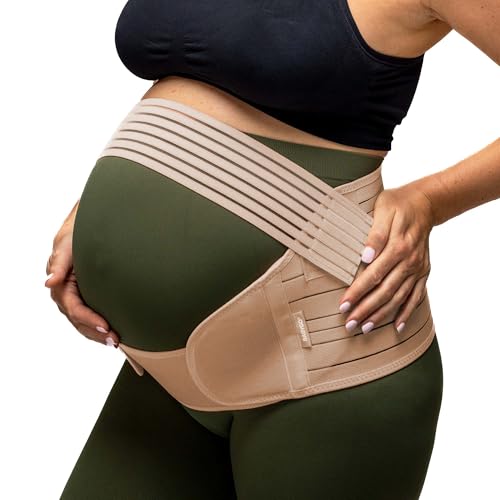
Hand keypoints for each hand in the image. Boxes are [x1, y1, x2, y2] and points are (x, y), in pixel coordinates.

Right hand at [45, 201, 119, 346]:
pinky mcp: (85, 297)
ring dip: (99, 334)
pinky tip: (113, 333)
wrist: (85, 228)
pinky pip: (90, 316)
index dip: (89, 319)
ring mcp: (75, 298)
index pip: (74, 308)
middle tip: (115, 340)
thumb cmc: (75, 234)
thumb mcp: (67, 246)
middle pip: (79, 320)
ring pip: (84, 322)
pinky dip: (99, 327)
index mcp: (60, 285)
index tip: (106, 326)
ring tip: (116, 342)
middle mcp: (65, 295)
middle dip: (96, 332)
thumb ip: (59, 264)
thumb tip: (49, 283)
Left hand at [337, 184, 434, 333]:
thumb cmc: (398, 204)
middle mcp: (409, 261)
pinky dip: (407, 312)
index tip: (343, 305)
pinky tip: (397, 326)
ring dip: (382, 315)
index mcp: (397, 246)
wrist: (426, 203)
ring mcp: (418, 269)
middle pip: (385, 291)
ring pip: (399, 298)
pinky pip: (417, 296)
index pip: (373, 275)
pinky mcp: (424, 272)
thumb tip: (365, 255)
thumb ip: (374, 234)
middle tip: (349, 324)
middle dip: (366, 310)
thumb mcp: (383, 209)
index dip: (357, 292)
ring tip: (366, 329)